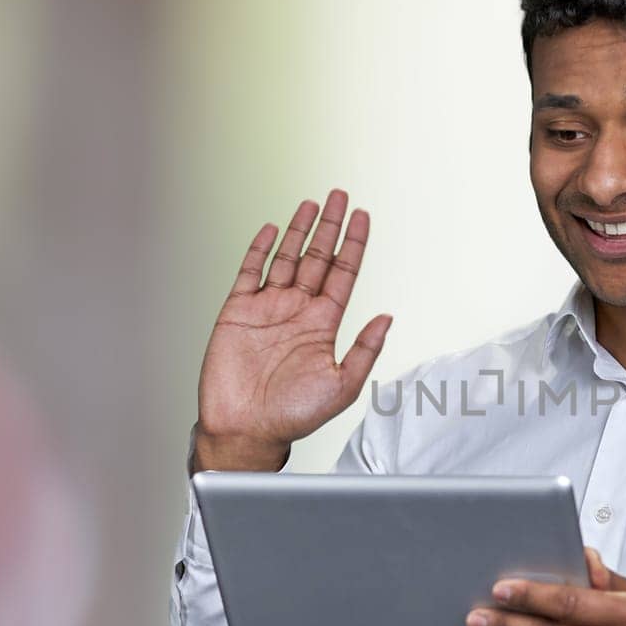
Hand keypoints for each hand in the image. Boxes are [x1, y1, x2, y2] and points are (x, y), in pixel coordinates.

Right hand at [192, 189, 391, 472]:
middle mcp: (297, 311)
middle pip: (318, 257)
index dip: (353, 244)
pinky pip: (249, 272)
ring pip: (285, 258)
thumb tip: (387, 319)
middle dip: (329, 227)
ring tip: (311, 204)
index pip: (343, 274)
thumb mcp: (342, 386)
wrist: (246, 429)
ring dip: (299, 231)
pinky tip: (270, 230)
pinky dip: (258, 249)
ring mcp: (267, 309)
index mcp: (323, 325)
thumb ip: (364, 350)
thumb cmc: (293, 416)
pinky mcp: (238, 312)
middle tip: (340, 196)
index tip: (362, 217)